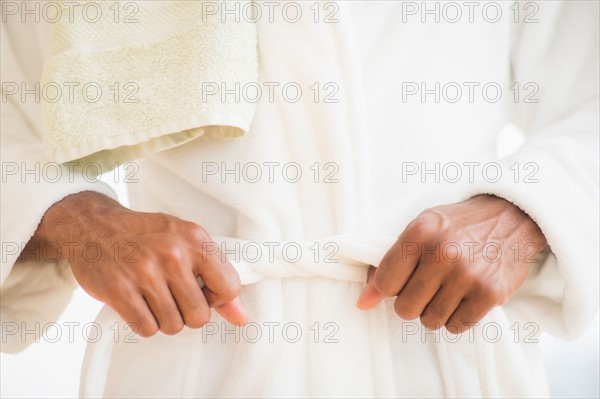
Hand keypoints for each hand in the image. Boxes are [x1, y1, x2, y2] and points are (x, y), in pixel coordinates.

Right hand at [26, 191, 246, 336]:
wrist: (92, 225)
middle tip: (173, 296)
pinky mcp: (119, 289)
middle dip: (188, 313)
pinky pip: (146, 328)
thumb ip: (216, 277)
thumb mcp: (186, 242)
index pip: (229, 288)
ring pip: (173, 325)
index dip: (217, 298)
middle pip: (200, 315)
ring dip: (165, 319)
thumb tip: (242, 318)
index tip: (200, 290)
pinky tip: (137, 303)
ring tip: (153, 298)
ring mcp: (144, 272)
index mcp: (195, 238)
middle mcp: (173, 253)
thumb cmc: (146, 236)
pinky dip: (144, 323)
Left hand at [357, 195, 546, 332]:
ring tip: (447, 289)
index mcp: (419, 233)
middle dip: (412, 302)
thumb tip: (363, 302)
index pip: (385, 283)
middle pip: (405, 309)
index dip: (391, 288)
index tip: (403, 281)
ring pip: (430, 321)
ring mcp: (468, 275)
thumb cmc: (458, 225)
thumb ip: (388, 264)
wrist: (512, 218)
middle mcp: (442, 254)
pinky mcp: (490, 294)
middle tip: (427, 286)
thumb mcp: (420, 229)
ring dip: (435, 311)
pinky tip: (464, 296)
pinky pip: (457, 326)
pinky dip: (457, 317)